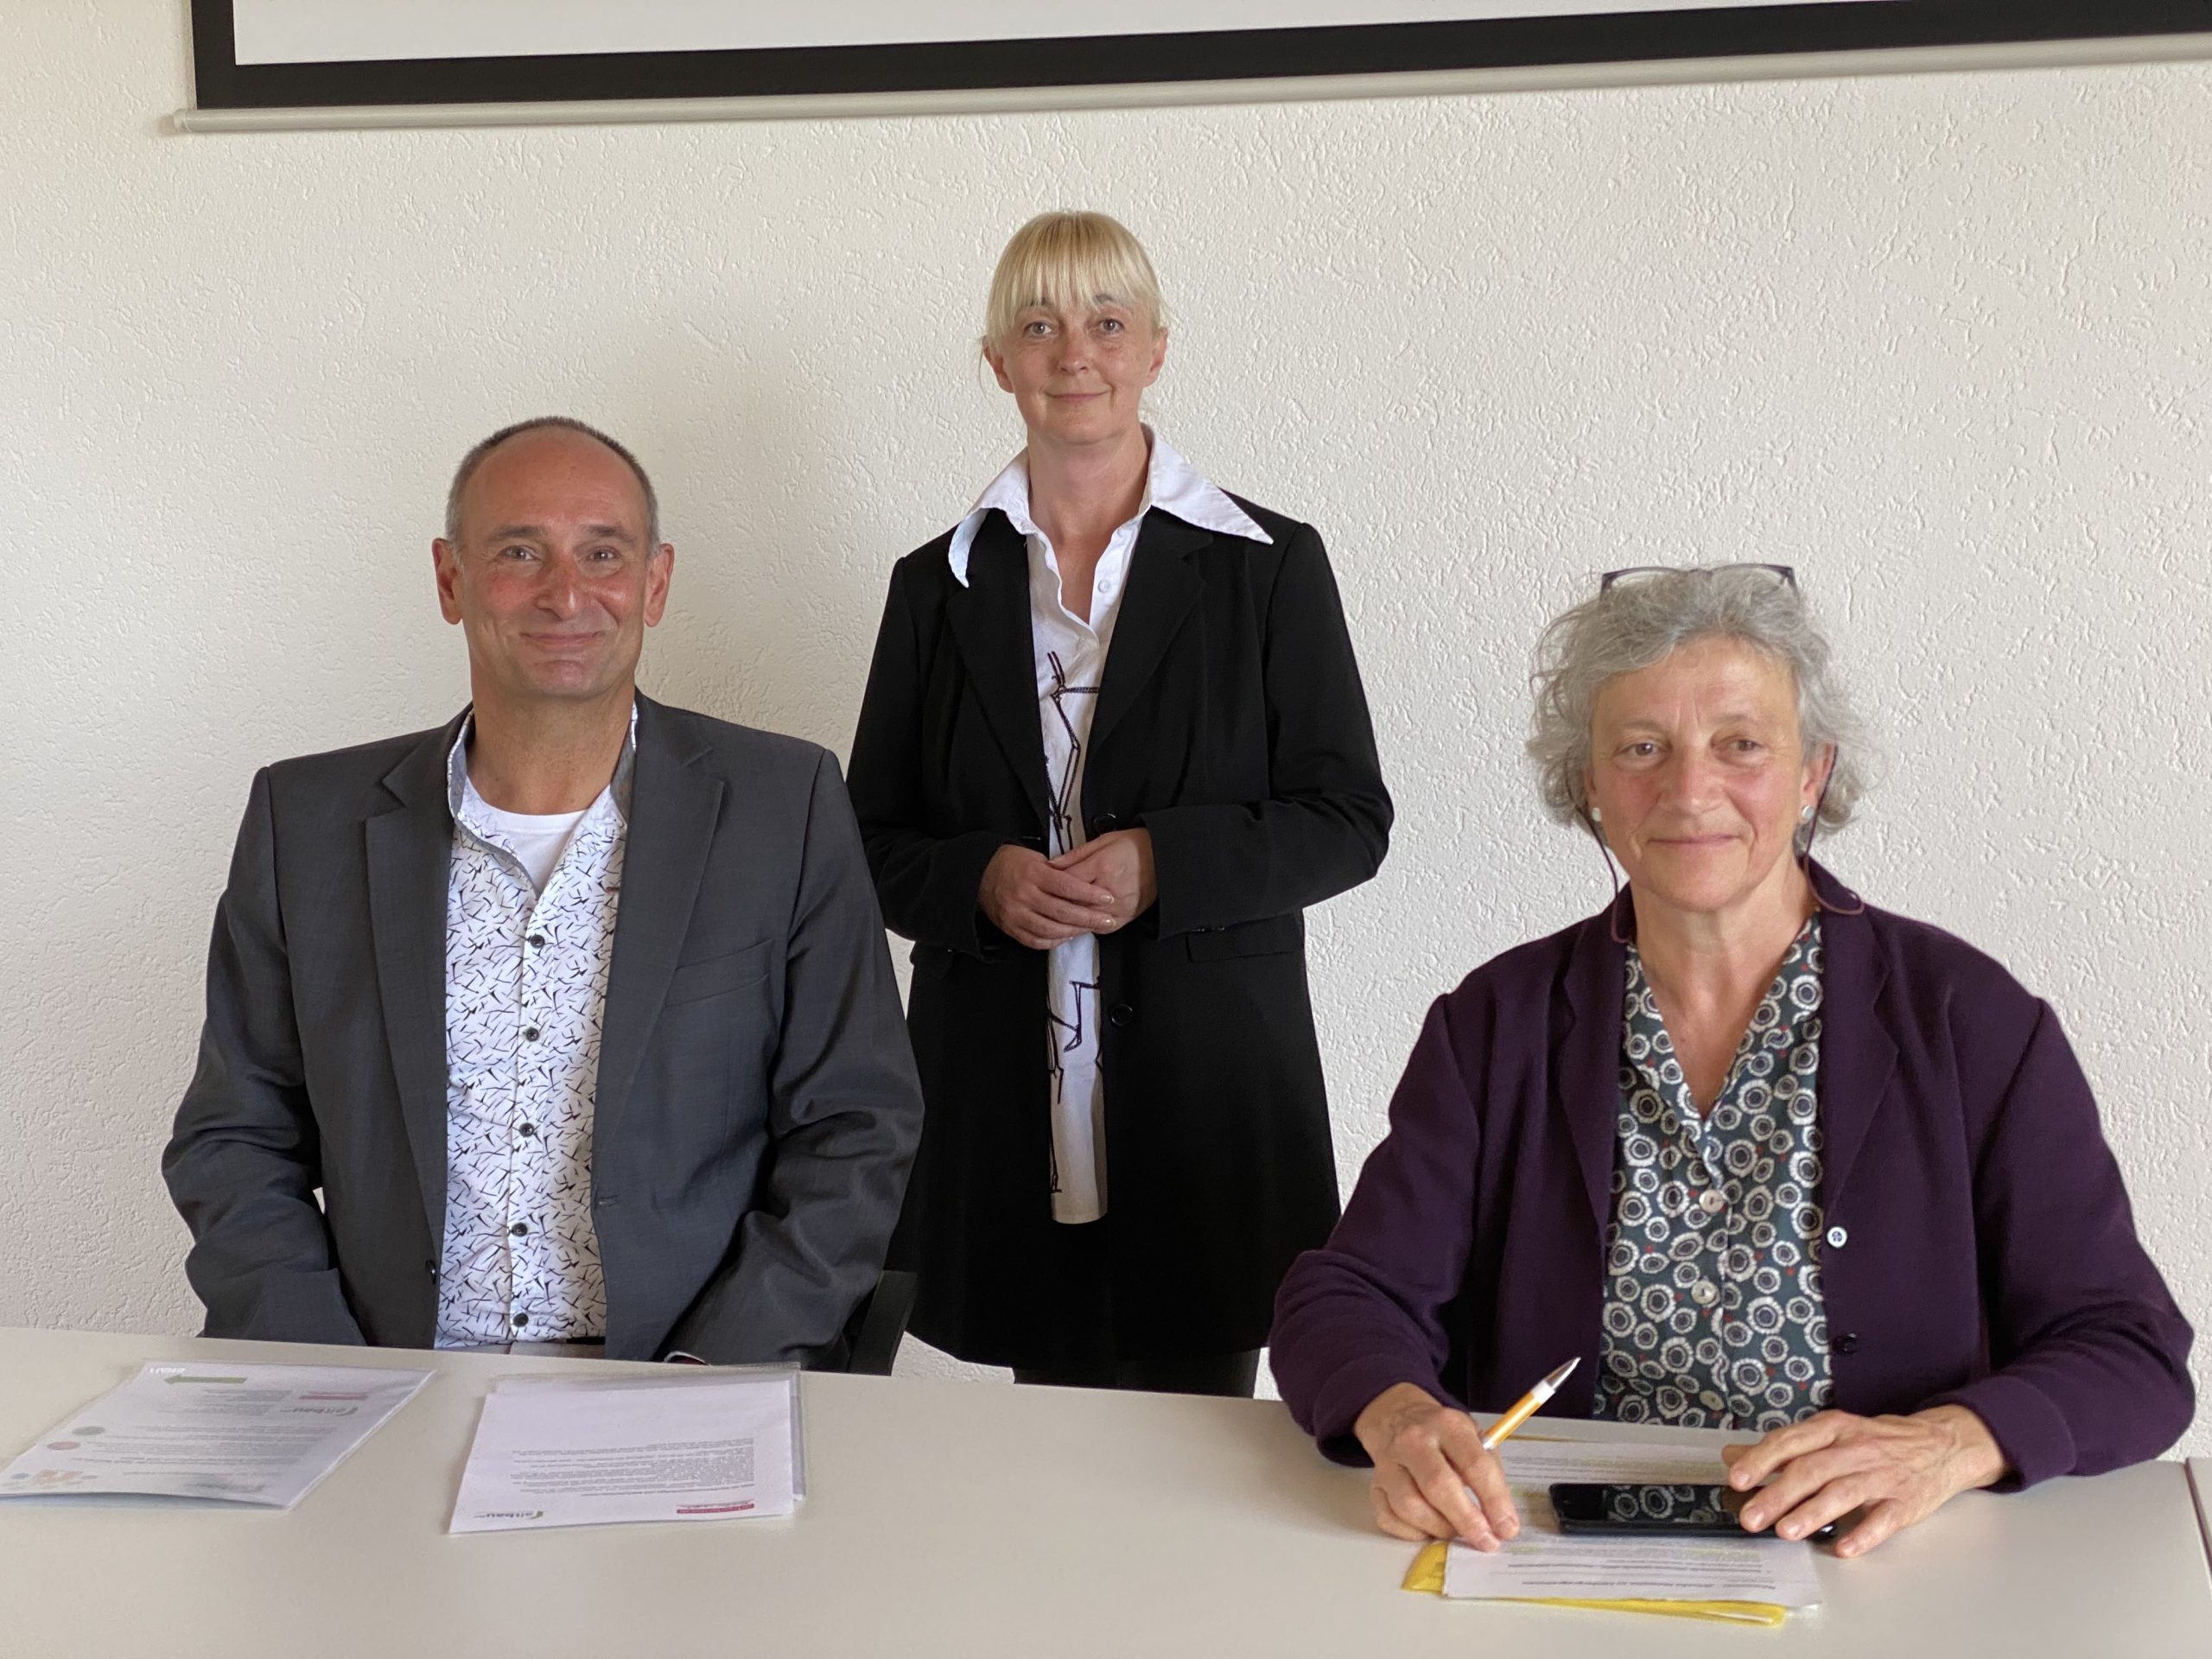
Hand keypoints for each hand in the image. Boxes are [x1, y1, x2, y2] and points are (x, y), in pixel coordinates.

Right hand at [978, 845, 1116, 950]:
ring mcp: (1015, 914)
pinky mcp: (1009, 928)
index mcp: (1032, 874)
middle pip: (1062, 911)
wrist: (981, 874)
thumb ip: (1059, 871)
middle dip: (1089, 917)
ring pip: (1050, 930)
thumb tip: (1087, 884)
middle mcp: (1023, 895)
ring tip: (1089, 928)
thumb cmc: (1013, 863)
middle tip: (1107, 919)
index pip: (1067, 886)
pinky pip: (1035, 941)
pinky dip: (1054, 941)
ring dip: (1074, 931)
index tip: (1107, 898)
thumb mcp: (1037, 858)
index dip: (1089, 894)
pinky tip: (1067, 936)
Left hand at [1049, 829, 1154, 932]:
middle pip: (1073, 903)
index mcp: (1102, 866)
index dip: (1050, 884)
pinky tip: (1075, 924)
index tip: (1040, 884)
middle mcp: (1110, 890)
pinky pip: (1099, 928)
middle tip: (1040, 904)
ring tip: (1052, 917)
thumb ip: (1076, 855)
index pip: (1067, 881)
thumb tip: (1052, 865)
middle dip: (1054, 905)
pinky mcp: (1125, 917)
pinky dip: (1085, 927)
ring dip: (1067, 919)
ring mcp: (1118, 906)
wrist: (1163, 859)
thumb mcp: (1103, 841)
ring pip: (1083, 919)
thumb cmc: (1134, 846)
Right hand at [1352, 1383, 1521, 1551]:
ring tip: (1455, 1531)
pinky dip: (1412, 1532)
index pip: (1474, 1464)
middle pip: (1439, 1486)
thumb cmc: (1443, 1436)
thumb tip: (1502, 1520)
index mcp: (1447, 1425)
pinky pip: (1389, 1518)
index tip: (1507, 1528)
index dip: (1494, 1501)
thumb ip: (1490, 1473)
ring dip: (1439, 1528)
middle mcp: (1414, 1440)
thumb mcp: (1474, 1438)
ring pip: (1410, 1506)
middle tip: (1486, 1541)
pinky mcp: (1374, 1484)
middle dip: (1467, 1521)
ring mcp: (1389, 1462)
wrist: (1397, 1417)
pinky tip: (1428, 1527)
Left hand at [1723, 1405, 2007, 1557]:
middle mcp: (1855, 1449)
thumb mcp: (1831, 1434)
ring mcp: (1882, 1476)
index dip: (1761, 1459)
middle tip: (1751, 1516)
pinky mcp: (1904, 1502)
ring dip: (1812, 1513)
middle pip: (1811, 1470)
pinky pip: (1882, 1519)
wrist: (1941, 1445)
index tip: (1737, 1479)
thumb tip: (1734, 1457)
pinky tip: (1843, 1547)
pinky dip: (1862, 1533)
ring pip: (1842, 1493)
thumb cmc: (1876, 1441)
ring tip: (1785, 1531)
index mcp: (1833, 1429)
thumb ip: (1783, 1448)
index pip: (1791, 1441)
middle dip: (1777, 1494)